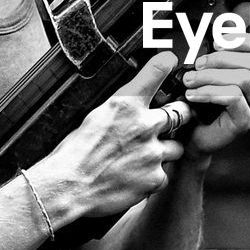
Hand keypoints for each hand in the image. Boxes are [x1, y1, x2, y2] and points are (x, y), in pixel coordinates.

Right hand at [42, 52, 192, 218]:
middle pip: (181, 113)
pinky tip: (134, 179)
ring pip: (176, 148)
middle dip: (179, 117)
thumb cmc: (75, 155)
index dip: (165, 65)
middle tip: (170, 124)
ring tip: (141, 160)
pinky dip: (152, 177)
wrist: (68, 188)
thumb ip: (121, 110)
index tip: (170, 61)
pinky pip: (164, 175)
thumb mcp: (95, 118)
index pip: (154, 74)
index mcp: (125, 105)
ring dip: (165, 152)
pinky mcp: (155, 177)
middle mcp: (144, 124)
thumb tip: (134, 107)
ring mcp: (153, 152)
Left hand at [179, 23, 249, 157]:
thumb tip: (224, 23)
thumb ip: (222, 49)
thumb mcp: (214, 70)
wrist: (192, 134)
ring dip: (211, 76)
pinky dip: (208, 92)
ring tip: (190, 80)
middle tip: (198, 64)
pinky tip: (193, 94)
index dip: (241, 40)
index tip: (215, 41)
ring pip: (243, 79)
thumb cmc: (204, 101)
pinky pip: (233, 98)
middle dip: (222, 59)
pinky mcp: (248, 122)